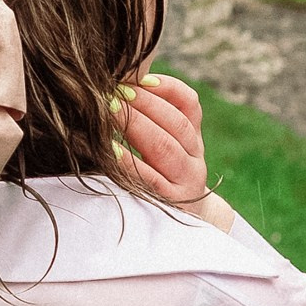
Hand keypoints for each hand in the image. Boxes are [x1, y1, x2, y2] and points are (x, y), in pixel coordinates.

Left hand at [117, 72, 233, 231]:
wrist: (184, 227)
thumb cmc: (161, 179)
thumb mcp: (167, 149)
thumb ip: (153, 120)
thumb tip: (120, 83)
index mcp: (193, 139)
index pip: (189, 104)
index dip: (166, 87)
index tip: (140, 78)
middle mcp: (195, 159)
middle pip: (176, 124)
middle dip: (144, 103)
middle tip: (116, 91)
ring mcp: (186, 183)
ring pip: (166, 147)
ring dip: (137, 126)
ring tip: (110, 111)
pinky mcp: (170, 203)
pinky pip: (150, 179)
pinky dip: (130, 163)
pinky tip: (111, 150)